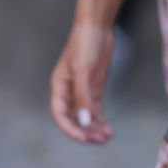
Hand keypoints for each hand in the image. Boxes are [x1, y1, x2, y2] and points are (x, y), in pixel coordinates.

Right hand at [49, 20, 113, 143]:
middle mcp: (68, 92)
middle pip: (74, 118)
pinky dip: (101, 119)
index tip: (85, 138)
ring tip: (107, 137)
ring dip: (95, 127)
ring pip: (86, 116)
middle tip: (101, 140)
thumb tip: (85, 121)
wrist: (97, 28)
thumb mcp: (83, 71)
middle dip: (86, 131)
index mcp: (59, 88)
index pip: (60, 115)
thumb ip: (83, 96)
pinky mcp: (94, 87)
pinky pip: (95, 109)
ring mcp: (82, 90)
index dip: (71, 129)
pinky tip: (108, 128)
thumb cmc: (85, 45)